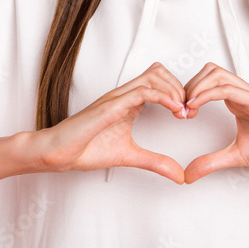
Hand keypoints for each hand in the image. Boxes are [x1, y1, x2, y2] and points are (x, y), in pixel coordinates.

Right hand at [32, 63, 188, 183]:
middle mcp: (124, 94)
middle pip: (160, 72)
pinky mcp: (111, 106)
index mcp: (129, 102)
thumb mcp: (130, 156)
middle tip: (189, 111)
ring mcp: (117, 97)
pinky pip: (142, 92)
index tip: (189, 114)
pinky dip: (163, 97)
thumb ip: (155, 162)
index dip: (179, 92)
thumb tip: (180, 175)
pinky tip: (175, 110)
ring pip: (154, 76)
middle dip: (180, 87)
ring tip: (183, 111)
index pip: (160, 81)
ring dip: (174, 90)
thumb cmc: (87, 150)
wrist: (59, 154)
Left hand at [181, 63, 248, 182]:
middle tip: (180, 109)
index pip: (207, 81)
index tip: (179, 114)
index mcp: (238, 101)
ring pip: (216, 74)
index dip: (189, 93)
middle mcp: (243, 94)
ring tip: (186, 109)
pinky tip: (196, 107)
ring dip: (195, 87)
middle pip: (208, 71)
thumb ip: (211, 162)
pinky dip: (206, 94)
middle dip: (189, 86)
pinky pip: (228, 89)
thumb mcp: (236, 156)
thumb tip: (188, 174)